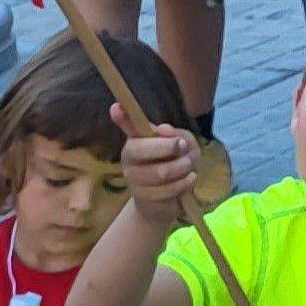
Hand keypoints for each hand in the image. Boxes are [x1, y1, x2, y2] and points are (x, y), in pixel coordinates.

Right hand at [112, 107, 199, 227]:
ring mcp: (133, 179)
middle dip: (169, 146)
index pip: (128, 127)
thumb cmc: (174, 165)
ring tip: (188, 167)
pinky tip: (189, 179)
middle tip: (184, 148)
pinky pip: (167, 189)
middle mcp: (129, 158)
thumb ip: (178, 135)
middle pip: (142, 149)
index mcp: (137, 141)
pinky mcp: (143, 197)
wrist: (166, 200)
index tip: (116, 106)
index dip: (122, 118)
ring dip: (182, 168)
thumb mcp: (184, 147)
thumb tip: (163, 129)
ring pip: (160, 171)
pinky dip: (185, 183)